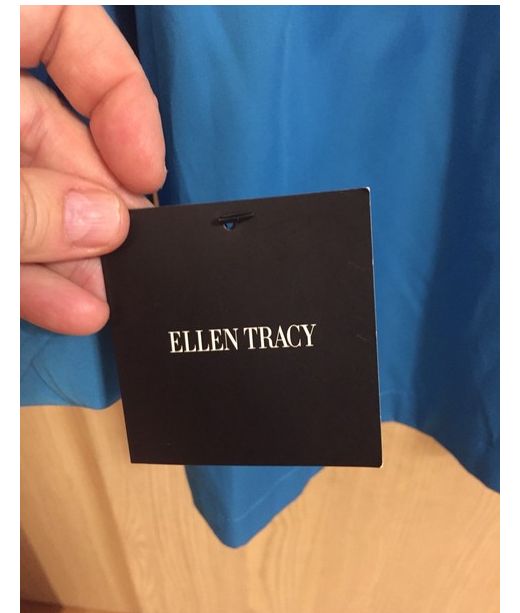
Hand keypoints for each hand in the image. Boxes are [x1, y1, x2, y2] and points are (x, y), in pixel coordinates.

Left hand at [20, 6, 165, 334]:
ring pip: (30, 195)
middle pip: (54, 131)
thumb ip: (26, 203)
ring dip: (73, 254)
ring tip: (109, 298)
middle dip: (100, 201)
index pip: (60, 24)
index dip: (117, 89)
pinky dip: (31, 273)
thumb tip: (104, 224)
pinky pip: (1, 233)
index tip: (145, 162)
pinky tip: (70, 309)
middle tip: (134, 253)